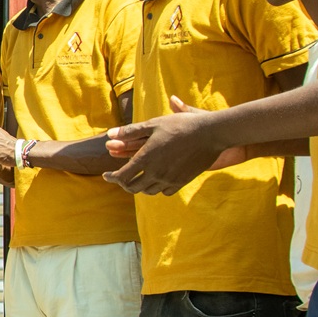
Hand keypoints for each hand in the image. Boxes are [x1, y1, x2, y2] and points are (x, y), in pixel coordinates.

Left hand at [103, 96, 231, 194]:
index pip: (122, 176)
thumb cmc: (181, 125)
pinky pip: (165, 191)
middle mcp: (156, 172)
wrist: (211, 133)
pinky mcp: (182, 182)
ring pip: (148, 191)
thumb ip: (130, 132)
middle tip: (121, 177)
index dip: (111, 177)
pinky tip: (156, 180)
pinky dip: (157, 188)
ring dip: (140, 186)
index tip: (106, 175)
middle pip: (133, 187)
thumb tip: (108, 134)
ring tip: (138, 178)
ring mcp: (170, 179)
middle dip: (124, 183)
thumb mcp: (153, 124)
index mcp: (146, 159)